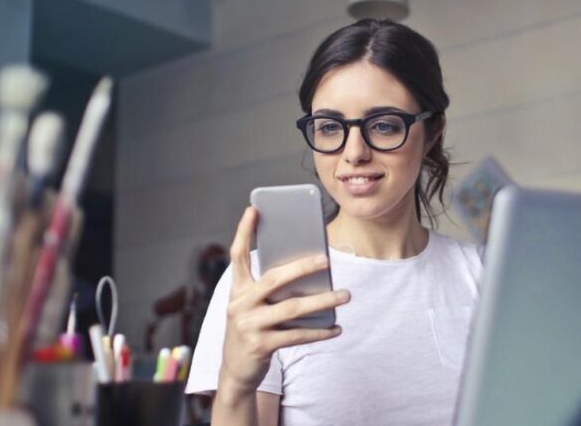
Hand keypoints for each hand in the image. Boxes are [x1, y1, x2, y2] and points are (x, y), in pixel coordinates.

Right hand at [218, 207, 349, 393]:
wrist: (235, 371)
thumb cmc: (251, 330)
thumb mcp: (252, 306)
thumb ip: (270, 289)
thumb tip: (309, 272)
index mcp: (237, 290)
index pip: (237, 255)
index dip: (243, 232)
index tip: (253, 209)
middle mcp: (239, 304)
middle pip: (274, 279)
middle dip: (302, 267)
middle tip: (326, 260)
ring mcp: (249, 326)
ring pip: (292, 308)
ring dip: (322, 301)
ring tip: (345, 294)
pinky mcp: (261, 345)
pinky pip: (297, 335)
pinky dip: (319, 332)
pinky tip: (336, 327)